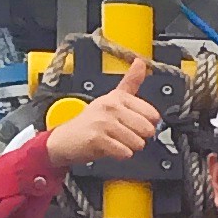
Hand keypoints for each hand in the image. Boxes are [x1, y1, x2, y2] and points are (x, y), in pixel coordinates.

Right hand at [45, 62, 161, 166]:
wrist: (65, 139)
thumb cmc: (91, 120)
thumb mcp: (112, 98)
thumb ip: (130, 82)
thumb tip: (140, 62)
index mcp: (118, 97)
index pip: (152, 114)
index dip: (147, 124)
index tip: (133, 123)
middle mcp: (111, 107)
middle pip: (147, 130)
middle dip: (139, 137)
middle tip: (123, 134)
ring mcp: (103, 123)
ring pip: (137, 143)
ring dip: (128, 147)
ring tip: (115, 141)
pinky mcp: (97, 139)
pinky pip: (125, 153)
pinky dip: (120, 155)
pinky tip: (110, 149)